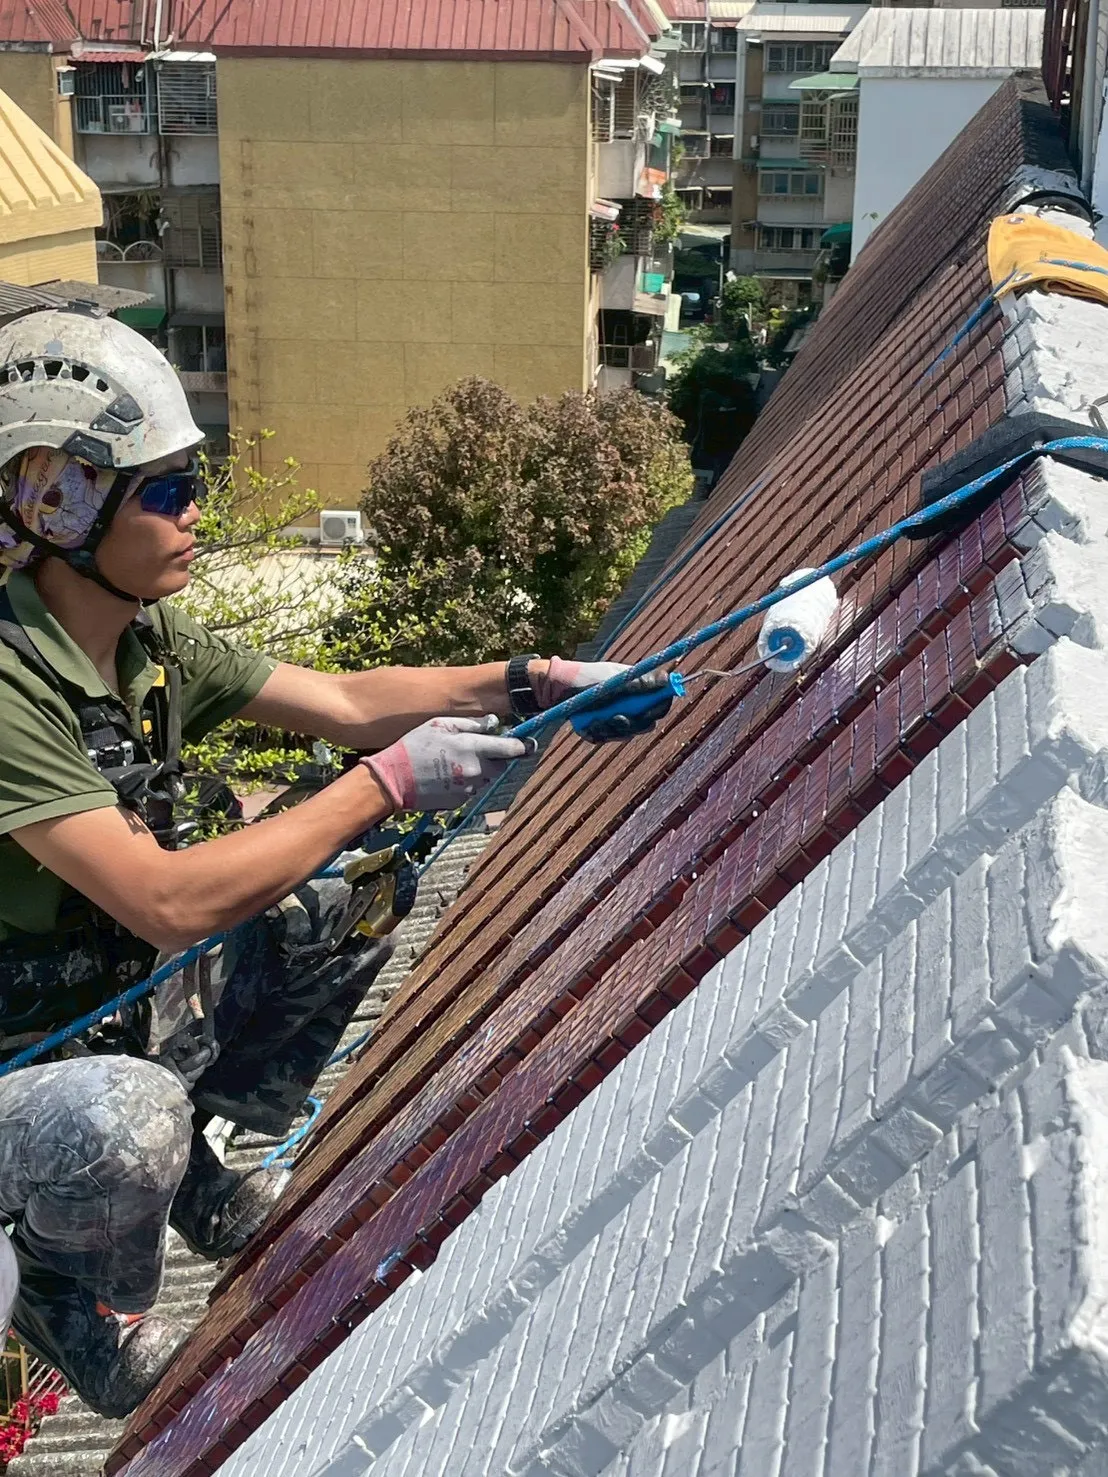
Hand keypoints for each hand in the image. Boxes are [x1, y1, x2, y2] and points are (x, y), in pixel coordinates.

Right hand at [362, 716, 530, 811]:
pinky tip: (445, 775)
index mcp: (474, 748)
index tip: (532, 745)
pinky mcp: (460, 801)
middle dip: (494, 757)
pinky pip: (471, 789)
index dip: (524, 746)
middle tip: (474, 749)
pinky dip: (465, 781)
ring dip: (479, 769)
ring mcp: (469, 788)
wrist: (394, 780)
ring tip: (453, 761)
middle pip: (500, 765)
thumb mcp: (441, 725)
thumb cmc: (415, 746)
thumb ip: (471, 724)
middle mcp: (476, 771)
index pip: (511, 749)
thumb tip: (494, 723)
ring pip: (486, 777)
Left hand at [531, 657, 673, 743]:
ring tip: (595, 720)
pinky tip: (588, 725)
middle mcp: (632, 704)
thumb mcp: (612, 681)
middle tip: (615, 718)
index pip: (661, 703)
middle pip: (646, 724)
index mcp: (639, 689)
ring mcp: (619, 718)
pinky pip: (608, 739)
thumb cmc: (586, 679)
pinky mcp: (605, 730)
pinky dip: (598, 734)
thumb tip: (667, 679)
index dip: (658, 709)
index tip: (644, 712)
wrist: (558, 690)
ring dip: (611, 729)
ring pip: (627, 734)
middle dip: (630, 724)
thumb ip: (639, 684)